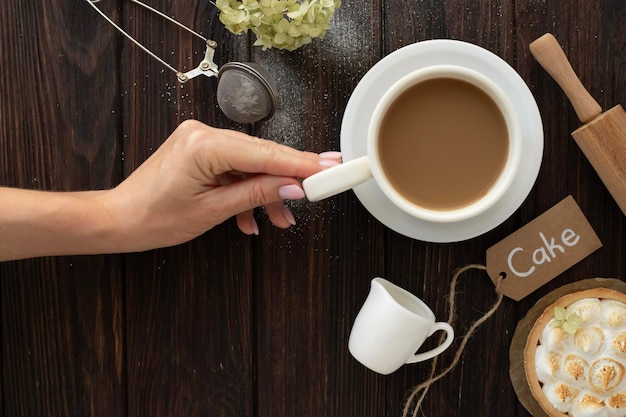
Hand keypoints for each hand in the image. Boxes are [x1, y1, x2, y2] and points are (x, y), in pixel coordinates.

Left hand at [107, 119, 340, 249]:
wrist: (120, 219)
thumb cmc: (154, 217)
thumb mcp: (213, 211)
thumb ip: (256, 194)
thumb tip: (292, 187)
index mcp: (204, 145)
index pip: (266, 153)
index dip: (301, 163)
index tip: (328, 168)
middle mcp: (203, 133)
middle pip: (262, 154)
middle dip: (290, 177)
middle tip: (321, 185)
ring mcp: (201, 139)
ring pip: (250, 163)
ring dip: (267, 191)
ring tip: (281, 218)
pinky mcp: (200, 149)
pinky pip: (234, 167)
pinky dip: (246, 189)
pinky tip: (252, 216)